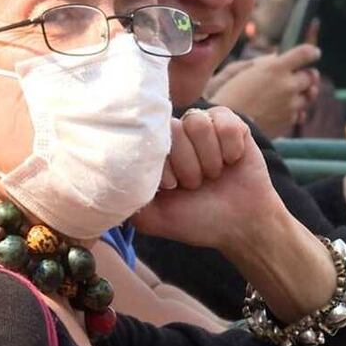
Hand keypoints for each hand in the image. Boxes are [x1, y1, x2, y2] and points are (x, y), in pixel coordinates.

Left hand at [133, 107, 336, 321]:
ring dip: (209, 157)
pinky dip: (231, 146)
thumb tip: (105, 179)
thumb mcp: (152, 218)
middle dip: (189, 166)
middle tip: (197, 184)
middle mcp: (176, 135)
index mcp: (154, 152)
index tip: (174, 189)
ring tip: (214, 174)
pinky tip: (232, 161)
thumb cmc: (195, 220)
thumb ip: (127, 199)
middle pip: (173, 129)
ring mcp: (203, 127)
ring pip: (197, 122)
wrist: (240, 226)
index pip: (148, 140)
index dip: (165, 168)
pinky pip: (225, 120)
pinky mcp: (231, 123)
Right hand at [204, 45, 321, 137]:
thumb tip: (276, 58)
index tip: (314, 54)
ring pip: (309, 96)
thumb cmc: (228, 96)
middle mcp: (288, 85)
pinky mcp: (289, 122)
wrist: (227, 127)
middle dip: (307, 75)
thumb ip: (262, 63)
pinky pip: (300, 113)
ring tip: (291, 94)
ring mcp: (291, 105)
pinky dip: (295, 110)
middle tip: (301, 76)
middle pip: (311, 76)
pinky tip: (283, 110)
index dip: (312, 53)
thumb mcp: (240, 71)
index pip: (305, 54)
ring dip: (303, 93)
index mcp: (276, 68)